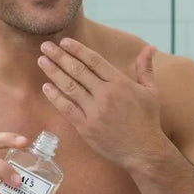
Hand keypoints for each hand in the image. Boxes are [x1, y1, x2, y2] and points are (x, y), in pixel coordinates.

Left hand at [38, 38, 164, 168]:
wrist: (144, 151)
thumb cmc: (148, 121)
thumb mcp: (151, 91)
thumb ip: (145, 68)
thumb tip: (149, 48)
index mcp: (120, 83)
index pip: (94, 60)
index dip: (77, 49)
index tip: (64, 42)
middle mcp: (105, 94)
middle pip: (78, 71)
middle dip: (60, 56)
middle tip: (45, 46)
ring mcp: (94, 111)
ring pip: (69, 87)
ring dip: (53, 72)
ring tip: (42, 61)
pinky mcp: (86, 127)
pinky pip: (67, 109)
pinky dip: (55, 97)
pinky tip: (46, 87)